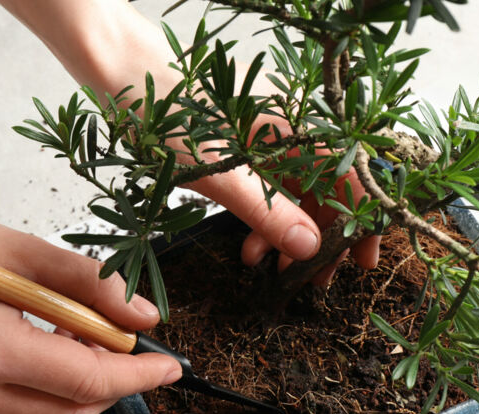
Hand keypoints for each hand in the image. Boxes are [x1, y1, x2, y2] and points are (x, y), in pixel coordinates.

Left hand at [0, 0, 380, 284]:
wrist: (117, 68)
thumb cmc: (166, 111)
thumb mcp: (218, 174)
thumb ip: (268, 212)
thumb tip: (310, 248)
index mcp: (300, 124)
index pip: (354, 176)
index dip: (361, 220)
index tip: (360, 260)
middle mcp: (294, 125)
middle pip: (330, 187)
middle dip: (323, 237)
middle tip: (313, 280)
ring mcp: (270, 132)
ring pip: (299, 190)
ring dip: (290, 233)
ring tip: (270, 268)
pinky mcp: (246, 140)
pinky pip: (271, 183)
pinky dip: (264, 217)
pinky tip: (247, 246)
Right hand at [0, 122, 180, 413]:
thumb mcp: (17, 251)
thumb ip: (88, 284)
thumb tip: (142, 315)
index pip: (89, 381)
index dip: (138, 375)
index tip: (171, 365)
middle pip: (74, 409)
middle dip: (113, 378)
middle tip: (124, 332)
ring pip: (49, 409)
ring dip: (81, 376)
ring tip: (80, 324)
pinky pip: (20, 400)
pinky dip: (48, 375)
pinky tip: (47, 334)